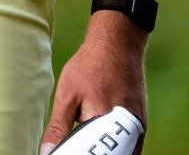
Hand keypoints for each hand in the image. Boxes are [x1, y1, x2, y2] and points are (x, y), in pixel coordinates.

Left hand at [41, 11, 147, 153]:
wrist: (118, 44)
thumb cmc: (90, 66)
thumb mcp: (66, 95)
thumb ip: (58, 128)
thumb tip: (47, 152)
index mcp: (104, 125)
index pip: (89, 154)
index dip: (76, 152)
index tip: (66, 147)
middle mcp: (126, 131)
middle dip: (91, 152)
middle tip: (77, 145)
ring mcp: (137, 129)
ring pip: (120, 153)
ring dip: (103, 151)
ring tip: (87, 142)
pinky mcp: (141, 125)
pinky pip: (130, 148)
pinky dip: (115, 149)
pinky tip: (101, 142)